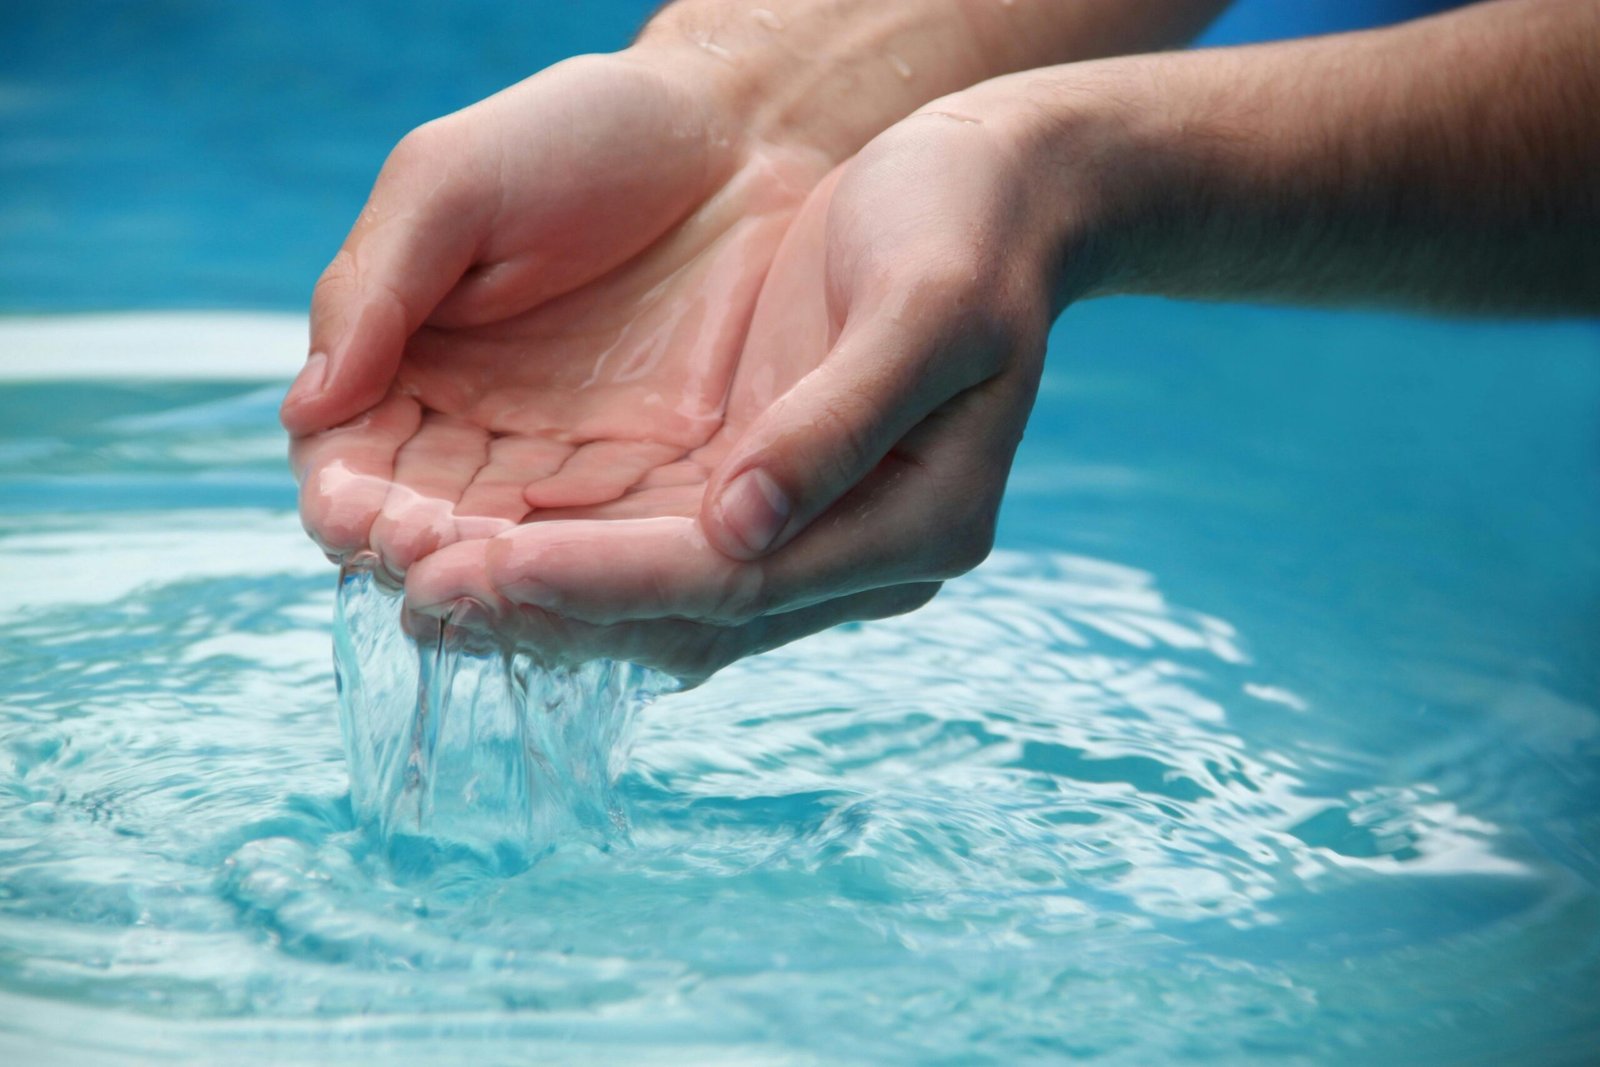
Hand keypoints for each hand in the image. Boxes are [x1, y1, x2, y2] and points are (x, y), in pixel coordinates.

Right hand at [284, 51, 829, 583]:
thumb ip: (374, 288)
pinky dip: (586, 570)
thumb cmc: (580, 136)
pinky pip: (611, 539)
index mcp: (410, 361)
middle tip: (417, 559)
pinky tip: (572, 585)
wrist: (737, 134)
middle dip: (415, 547)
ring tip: (480, 582)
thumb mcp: (452, 185)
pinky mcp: (659, 475)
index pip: (353, 455)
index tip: (350, 513)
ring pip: (513, 546)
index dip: (349, 492)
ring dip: (492, 573)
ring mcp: (572, 459)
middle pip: (426, 519)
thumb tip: (304, 409)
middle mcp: (482, 427)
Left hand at [403, 96, 1063, 677]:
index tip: (489, 568)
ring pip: (655, 598)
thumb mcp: (926, 306)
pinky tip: (477, 540)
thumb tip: (741, 529)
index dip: (607, 582)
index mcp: (914, 524)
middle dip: (548, 607)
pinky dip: (564, 551)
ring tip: (415, 583)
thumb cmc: (965, 226)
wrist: (985, 187)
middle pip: (682, 615)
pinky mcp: (759, 493)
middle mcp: (854, 554)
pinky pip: (648, 546)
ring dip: (541, 595)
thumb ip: (840, 422)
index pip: (733, 584)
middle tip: (416, 594)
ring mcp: (805, 531)